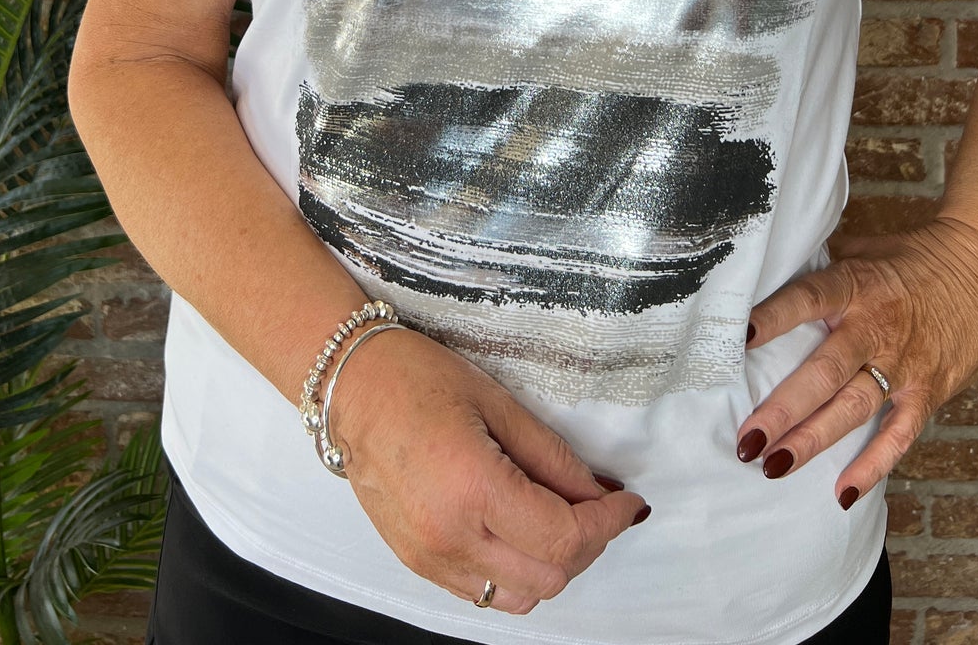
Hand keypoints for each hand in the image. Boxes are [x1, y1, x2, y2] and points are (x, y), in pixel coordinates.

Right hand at [328, 325, 649, 614]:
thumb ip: (551, 457)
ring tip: (558, 518)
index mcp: (472, 488)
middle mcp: (449, 535)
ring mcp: (430, 556)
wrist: (351, 390)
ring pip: (520, 597)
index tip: (625, 502)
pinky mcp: (417, 563)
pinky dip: (515, 572)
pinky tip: (520, 531)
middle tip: (596, 504)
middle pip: (549, 576)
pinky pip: (484, 594)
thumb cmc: (415, 380)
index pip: (564, 536)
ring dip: (552, 565)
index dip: (607, 523)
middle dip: (587, 543)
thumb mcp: (497, 404)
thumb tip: (596, 492)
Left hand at [736, 217, 977, 506]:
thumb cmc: (916, 257)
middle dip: (784, 408)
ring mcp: (903, 364)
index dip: (774, 317)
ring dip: (813, 439)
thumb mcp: (865, 248)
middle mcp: (875, 327)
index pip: (807, 299)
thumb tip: (772, 264)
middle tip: (748, 439)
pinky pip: (899, 434)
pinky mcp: (928, 391)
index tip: (738, 337)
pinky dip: (874, 465)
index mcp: (855, 285)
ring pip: (854, 407)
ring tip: (774, 466)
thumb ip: (823, 264)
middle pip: (825, 371)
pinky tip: (844, 492)